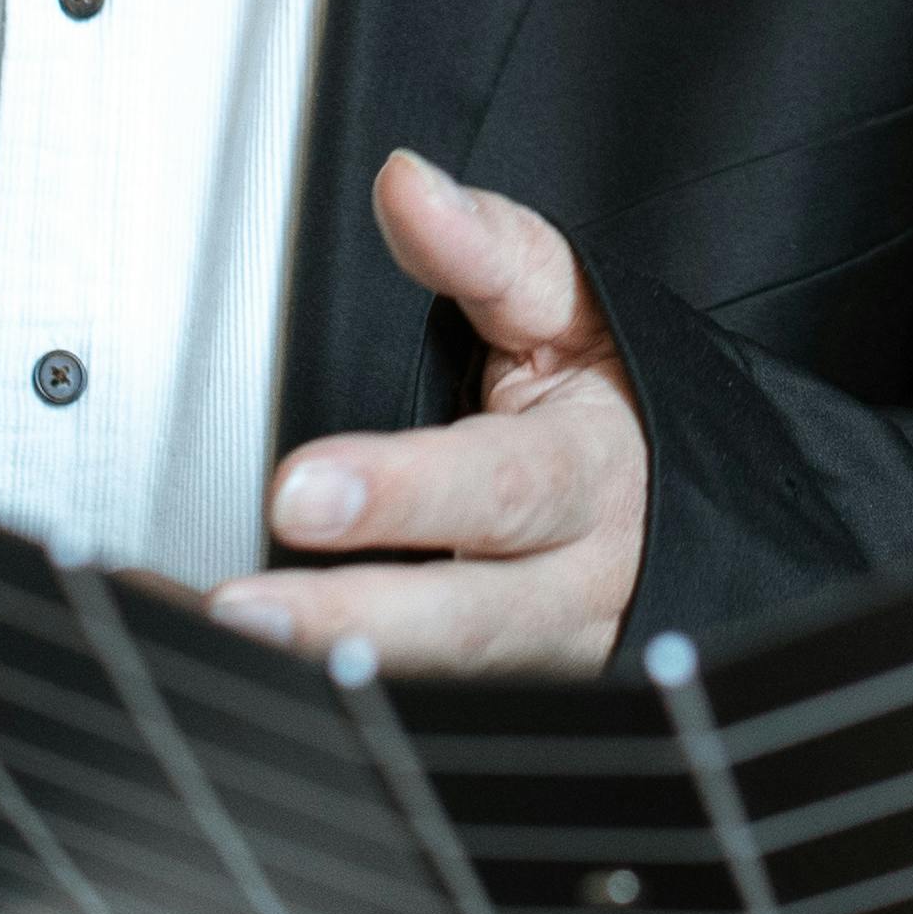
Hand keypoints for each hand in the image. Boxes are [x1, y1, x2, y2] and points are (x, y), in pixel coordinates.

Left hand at [206, 154, 642, 678]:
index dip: (401, 495)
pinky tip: (242, 694)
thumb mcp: (578, 311)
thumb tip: (407, 186)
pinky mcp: (508, 714)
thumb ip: (487, 250)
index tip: (301, 491)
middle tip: (243, 608)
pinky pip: (422, 727)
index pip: (498, 486)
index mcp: (592, 475)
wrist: (690, 519)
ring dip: (330, 683)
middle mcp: (571, 589)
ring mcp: (541, 668)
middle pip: (467, 622)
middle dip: (351, 621)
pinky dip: (336, 713)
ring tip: (222, 650)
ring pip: (440, 695)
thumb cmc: (624, 412)